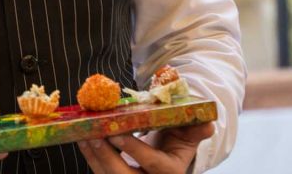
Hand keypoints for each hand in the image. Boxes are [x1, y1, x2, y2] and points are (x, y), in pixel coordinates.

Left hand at [78, 122, 213, 173]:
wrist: (168, 161)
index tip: (116, 134)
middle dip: (107, 157)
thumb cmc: (175, 144)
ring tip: (83, 137)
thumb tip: (208, 122)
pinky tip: (83, 142)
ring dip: (94, 158)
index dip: (134, 150)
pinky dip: (92, 159)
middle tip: (93, 135)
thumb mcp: (187, 137)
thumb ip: (195, 130)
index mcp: (170, 172)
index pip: (152, 164)